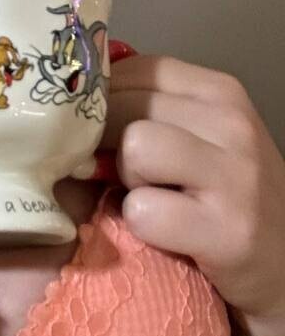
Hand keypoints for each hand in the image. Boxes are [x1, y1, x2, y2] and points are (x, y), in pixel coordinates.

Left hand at [100, 53, 284, 335]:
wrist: (284, 264)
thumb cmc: (225, 196)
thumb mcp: (198, 136)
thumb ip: (146, 107)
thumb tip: (72, 91)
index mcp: (219, 91)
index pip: (129, 70)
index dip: (99, 103)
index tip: (98, 133)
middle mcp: (232, 123)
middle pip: (123, 107)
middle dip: (107, 143)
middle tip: (121, 175)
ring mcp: (235, 175)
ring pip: (135, 149)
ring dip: (129, 181)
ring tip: (151, 199)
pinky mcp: (228, 229)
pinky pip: (144, 211)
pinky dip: (142, 226)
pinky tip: (166, 233)